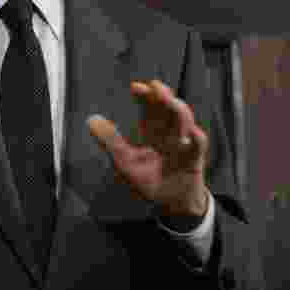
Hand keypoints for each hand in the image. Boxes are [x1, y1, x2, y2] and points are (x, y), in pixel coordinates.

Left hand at [87, 79, 208, 220]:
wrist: (170, 202)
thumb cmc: (148, 180)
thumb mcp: (124, 161)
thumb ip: (110, 141)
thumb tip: (91, 120)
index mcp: (152, 130)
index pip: (150, 106)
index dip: (146, 95)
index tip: (136, 87)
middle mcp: (168, 132)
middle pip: (168, 107)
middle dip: (163, 95)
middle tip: (155, 86)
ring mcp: (183, 143)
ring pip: (185, 120)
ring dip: (178, 110)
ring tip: (169, 101)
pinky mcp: (194, 158)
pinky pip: (198, 144)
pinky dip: (194, 137)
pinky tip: (187, 133)